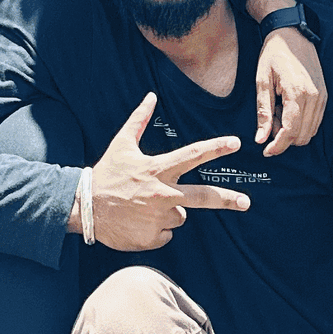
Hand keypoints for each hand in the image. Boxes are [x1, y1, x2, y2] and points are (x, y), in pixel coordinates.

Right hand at [84, 92, 249, 248]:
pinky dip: (157, 228)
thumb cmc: (106, 173)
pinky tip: (139, 220)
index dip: (216, 148)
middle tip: (247, 202)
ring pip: (180, 215)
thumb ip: (139, 119)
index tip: (235, 143)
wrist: (86, 208)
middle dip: (228, 199)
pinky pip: (166, 233)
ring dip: (169, 210)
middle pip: (203, 197)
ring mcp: (158, 218)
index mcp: (158, 169)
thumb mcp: (122, 143)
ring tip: (145, 205)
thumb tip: (151, 95)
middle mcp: (163, 194)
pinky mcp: (152, 238)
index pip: (193, 155)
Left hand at [255, 28, 324, 155]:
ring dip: (293, 131)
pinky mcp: (324, 95)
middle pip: (301, 136)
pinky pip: (315, 121)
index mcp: (297, 92)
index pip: (290, 132)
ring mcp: (322, 96)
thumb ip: (263, 111)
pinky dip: (301, 123)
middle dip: (284, 137)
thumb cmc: (274, 54)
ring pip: (310, 131)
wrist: (291, 32)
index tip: (266, 150)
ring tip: (278, 110)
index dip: (277, 146)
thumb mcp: (262, 80)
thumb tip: (261, 139)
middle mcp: (314, 96)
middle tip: (270, 120)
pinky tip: (288, 108)